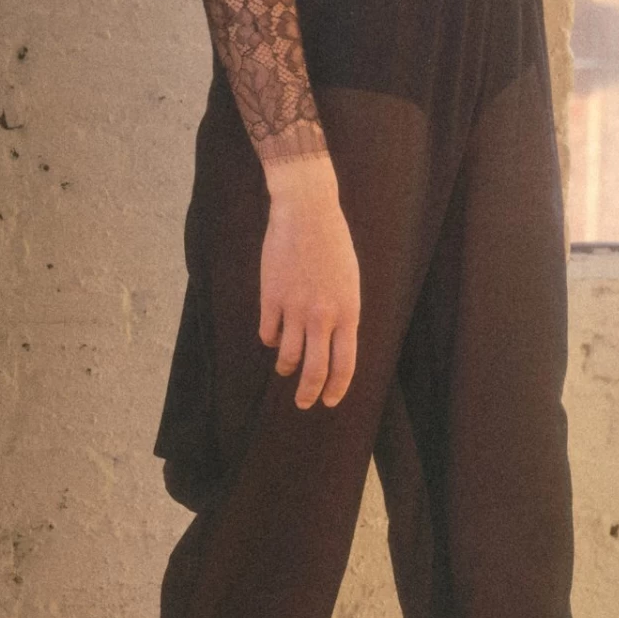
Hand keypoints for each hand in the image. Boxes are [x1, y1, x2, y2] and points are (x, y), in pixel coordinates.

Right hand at [258, 153, 360, 407]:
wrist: (307, 215)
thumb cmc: (334, 245)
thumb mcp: (350, 283)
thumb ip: (342, 314)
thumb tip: (332, 342)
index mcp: (348, 313)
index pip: (344, 365)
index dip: (336, 388)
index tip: (329, 401)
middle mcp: (322, 317)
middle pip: (315, 370)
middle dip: (308, 393)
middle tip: (303, 402)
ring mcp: (294, 309)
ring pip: (287, 355)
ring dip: (286, 367)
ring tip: (285, 368)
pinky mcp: (270, 298)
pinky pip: (268, 333)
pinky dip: (270, 340)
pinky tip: (272, 337)